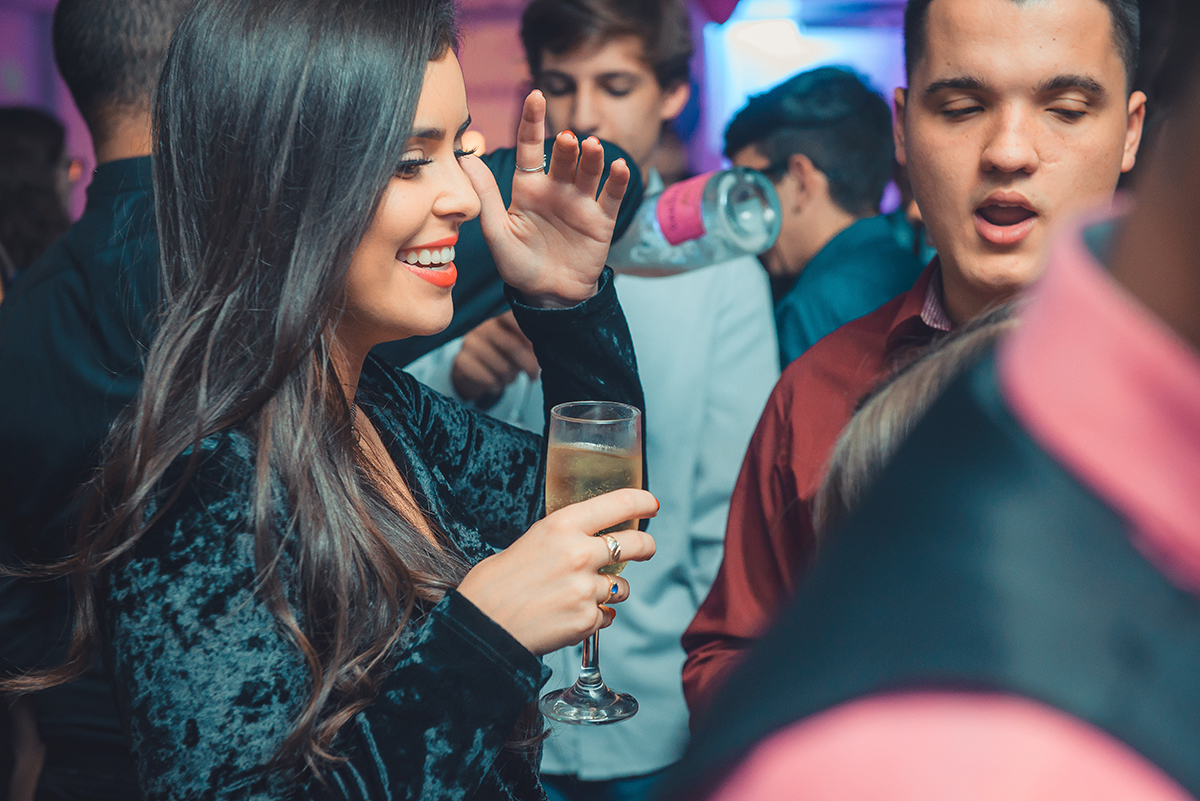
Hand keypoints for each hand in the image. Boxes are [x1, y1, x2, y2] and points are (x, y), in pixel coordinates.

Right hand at [451, 311, 539, 403]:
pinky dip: (495, 386)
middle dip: (528, 366)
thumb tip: (552, 350)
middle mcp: (484, 327)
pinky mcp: (461, 360)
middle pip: (513, 347)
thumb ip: (532, 344)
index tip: (541, 352)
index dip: (531, 337)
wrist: (471, 372)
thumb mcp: (518, 346)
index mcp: (501, 319)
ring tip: (509, 378)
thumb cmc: (502, 357)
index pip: (517, 319)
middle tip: (533, 376)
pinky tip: (495, 384)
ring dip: (510, 378)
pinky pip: (486, 378)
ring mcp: (470, 343)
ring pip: (501, 367)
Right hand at [457, 488, 657, 655]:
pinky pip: (606, 615)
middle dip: (646, 547)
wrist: (482, 626)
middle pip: (636, 544)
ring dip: (610, 590)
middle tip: (645, 549)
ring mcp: (586, 589)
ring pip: (622, 587)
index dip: (641, 502)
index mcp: (563, 525)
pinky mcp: (586, 620)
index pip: (618, 504)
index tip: (651, 504)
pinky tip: (569, 614)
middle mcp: (580, 553)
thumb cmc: (496, 583)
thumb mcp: (530, 541)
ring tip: (579, 594)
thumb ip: (563, 537)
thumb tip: (586, 538)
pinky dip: (595, 616)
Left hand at [459, 90, 630, 308]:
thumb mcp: (497, 232)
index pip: (530, 148)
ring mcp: (580, 203)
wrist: (548, 296)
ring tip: (592, 146)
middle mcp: (556, 189)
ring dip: (592, 157)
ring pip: (589, 172)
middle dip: (567, 146)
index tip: (535, 96)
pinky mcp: (601, 221)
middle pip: (564, 158)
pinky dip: (617, 180)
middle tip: (567, 138)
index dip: (533, 122)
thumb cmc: (519, 265)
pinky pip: (611, 196)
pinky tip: (618, 166)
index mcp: (529, 188)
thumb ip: (486, 195)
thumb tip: (465, 158)